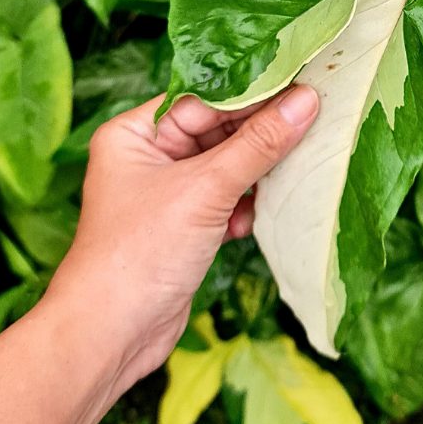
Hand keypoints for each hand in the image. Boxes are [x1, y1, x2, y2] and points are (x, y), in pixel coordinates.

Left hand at [43, 86, 318, 392]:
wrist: (111, 335)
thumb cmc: (141, 252)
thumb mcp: (206, 189)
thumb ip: (259, 144)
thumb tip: (306, 100)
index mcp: (134, 133)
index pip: (204, 99)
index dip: (252, 96)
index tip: (304, 88)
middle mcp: (148, 157)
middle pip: (218, 131)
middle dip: (260, 138)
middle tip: (311, 127)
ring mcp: (167, 193)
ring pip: (227, 167)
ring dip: (256, 175)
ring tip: (289, 174)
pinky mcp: (185, 226)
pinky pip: (226, 199)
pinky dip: (245, 206)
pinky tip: (252, 220)